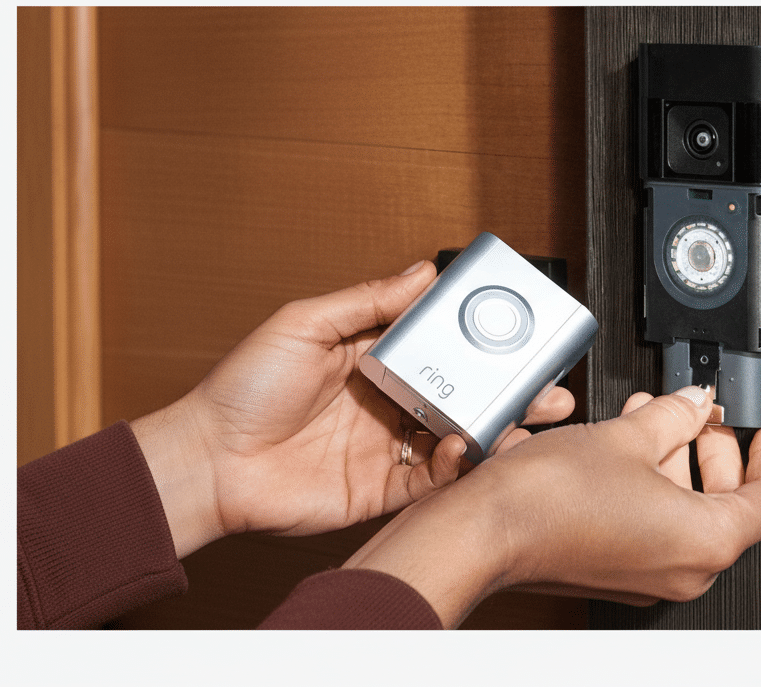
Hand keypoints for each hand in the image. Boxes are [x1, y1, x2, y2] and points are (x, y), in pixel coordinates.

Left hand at [130, 260, 575, 556]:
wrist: (210, 463)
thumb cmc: (242, 390)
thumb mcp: (304, 323)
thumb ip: (367, 299)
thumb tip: (421, 272)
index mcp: (376, 358)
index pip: (443, 344)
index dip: (482, 340)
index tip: (520, 329)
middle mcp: (392, 400)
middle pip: (467, 393)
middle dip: (513, 389)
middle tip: (550, 382)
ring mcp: (391, 446)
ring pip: (462, 435)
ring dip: (501, 427)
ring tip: (531, 417)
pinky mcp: (385, 488)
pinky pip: (436, 479)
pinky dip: (458, 464)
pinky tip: (465, 447)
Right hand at [344, 385, 760, 626]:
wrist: (483, 533)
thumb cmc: (547, 501)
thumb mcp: (628, 435)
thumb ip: (675, 413)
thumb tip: (693, 401)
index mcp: (707, 540)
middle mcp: (685, 567)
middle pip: (734, 504)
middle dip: (721, 448)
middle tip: (708, 412)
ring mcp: (650, 573)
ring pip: (691, 510)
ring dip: (681, 458)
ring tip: (660, 414)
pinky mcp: (619, 567)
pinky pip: (657, 522)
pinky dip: (654, 481)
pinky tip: (632, 442)